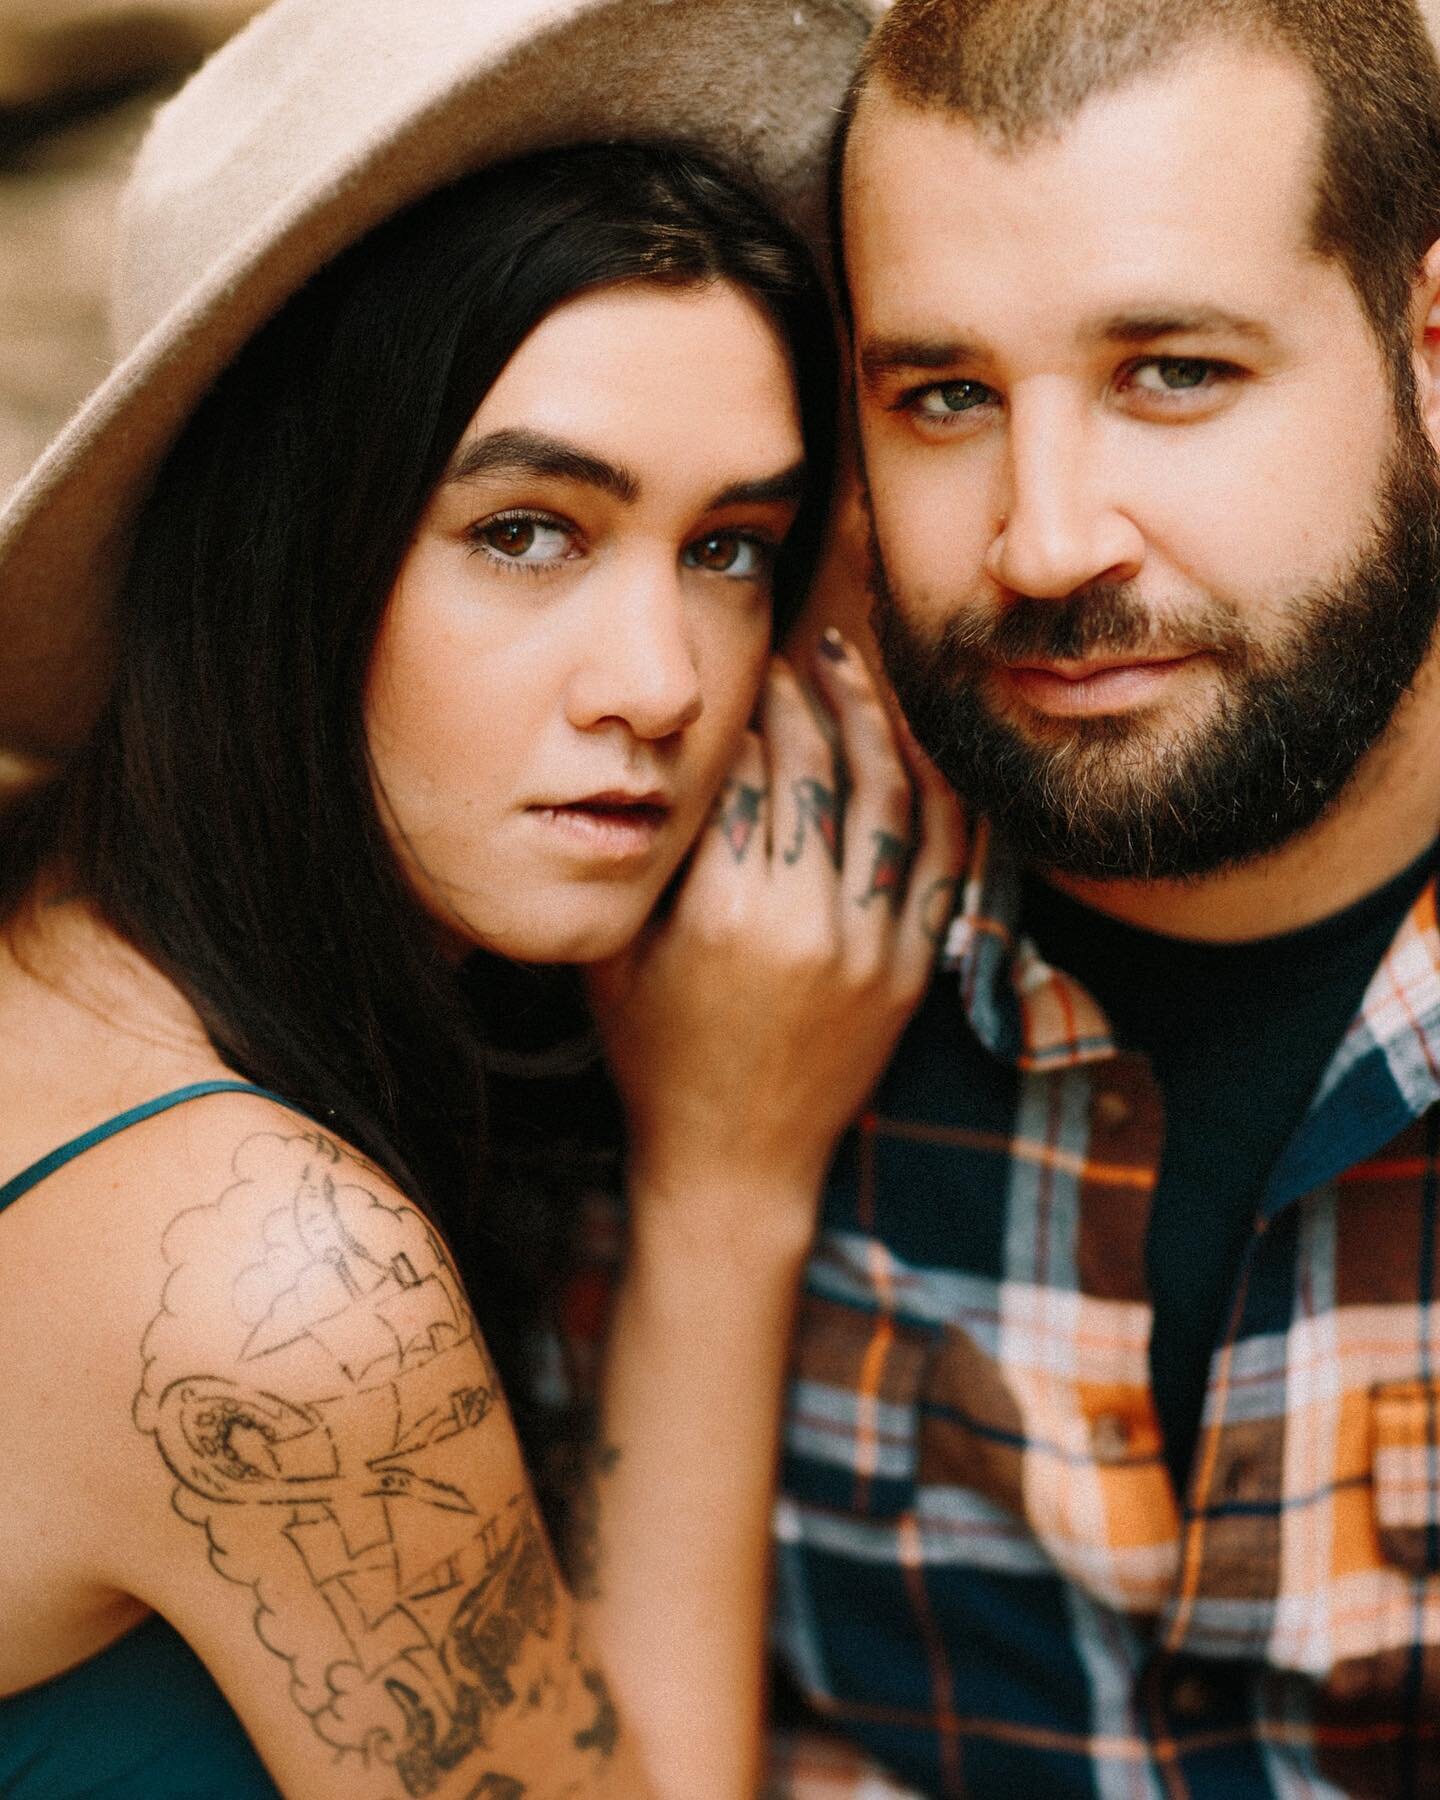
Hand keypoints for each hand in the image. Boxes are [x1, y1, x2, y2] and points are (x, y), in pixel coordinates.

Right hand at [585, 631, 965, 1244]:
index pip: (752, 773)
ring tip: (859, 677)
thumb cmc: (656, 1059)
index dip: (753, 710)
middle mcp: (808, 925)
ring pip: (892, 802)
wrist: (734, 1164)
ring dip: (879, 726)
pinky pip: (944, 862)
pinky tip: (928, 750)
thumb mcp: (616, 958)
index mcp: (725, 915)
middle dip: (813, 698)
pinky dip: (945, 797)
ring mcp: (872, 950)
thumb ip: (639, 864)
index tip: (751, 672)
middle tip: (802, 656)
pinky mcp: (912, 972)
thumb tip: (663, 765)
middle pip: (823, 772)